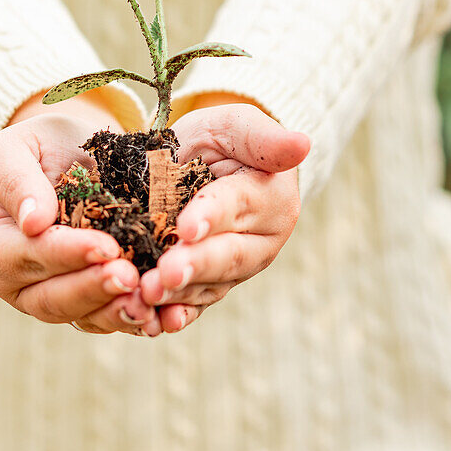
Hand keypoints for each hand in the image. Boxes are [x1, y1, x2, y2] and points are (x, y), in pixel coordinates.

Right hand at [0, 95, 157, 335]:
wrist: (76, 157)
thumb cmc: (41, 148)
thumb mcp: (15, 149)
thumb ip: (16, 181)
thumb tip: (32, 222)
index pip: (27, 255)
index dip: (66, 253)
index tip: (106, 246)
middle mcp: (16, 282)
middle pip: (52, 298)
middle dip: (93, 288)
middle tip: (130, 277)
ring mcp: (51, 299)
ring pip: (81, 317)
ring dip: (115, 312)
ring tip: (147, 302)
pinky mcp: (86, 305)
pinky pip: (106, 320)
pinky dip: (132, 320)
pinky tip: (159, 315)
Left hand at [139, 102, 309, 332]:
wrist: (205, 168)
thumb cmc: (221, 141)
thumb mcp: (234, 126)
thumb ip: (262, 136)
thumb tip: (302, 143)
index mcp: (269, 197)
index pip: (238, 205)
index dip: (212, 216)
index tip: (186, 226)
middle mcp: (260, 240)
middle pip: (227, 255)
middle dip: (195, 265)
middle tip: (165, 274)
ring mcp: (236, 269)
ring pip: (209, 285)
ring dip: (178, 294)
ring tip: (148, 294)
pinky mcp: (212, 286)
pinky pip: (196, 304)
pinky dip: (176, 315)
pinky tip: (154, 324)